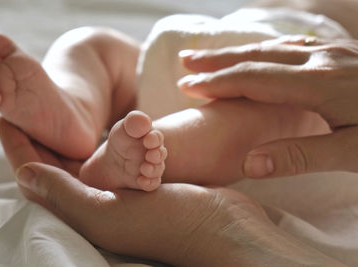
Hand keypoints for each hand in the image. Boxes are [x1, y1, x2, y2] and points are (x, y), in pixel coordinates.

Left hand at [0, 117, 344, 265]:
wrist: (225, 227)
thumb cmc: (171, 224)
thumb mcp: (110, 213)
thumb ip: (66, 195)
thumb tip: (25, 174)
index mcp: (83, 215)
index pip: (38, 179)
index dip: (20, 149)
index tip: (6, 117)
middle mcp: (97, 206)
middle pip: (58, 167)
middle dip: (43, 138)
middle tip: (29, 106)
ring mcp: (120, 194)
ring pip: (85, 159)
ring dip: (73, 135)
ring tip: (60, 107)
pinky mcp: (141, 182)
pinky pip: (113, 155)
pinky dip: (104, 137)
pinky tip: (102, 121)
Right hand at [178, 36, 357, 177]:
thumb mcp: (353, 153)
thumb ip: (301, 158)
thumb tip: (248, 165)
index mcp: (318, 83)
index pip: (253, 79)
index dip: (216, 83)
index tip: (186, 86)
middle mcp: (321, 60)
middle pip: (257, 56)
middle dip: (217, 59)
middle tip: (186, 61)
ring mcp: (334, 51)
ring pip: (273, 47)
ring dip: (238, 52)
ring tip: (213, 56)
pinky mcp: (343, 53)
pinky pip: (293, 45)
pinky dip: (266, 49)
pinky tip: (262, 52)